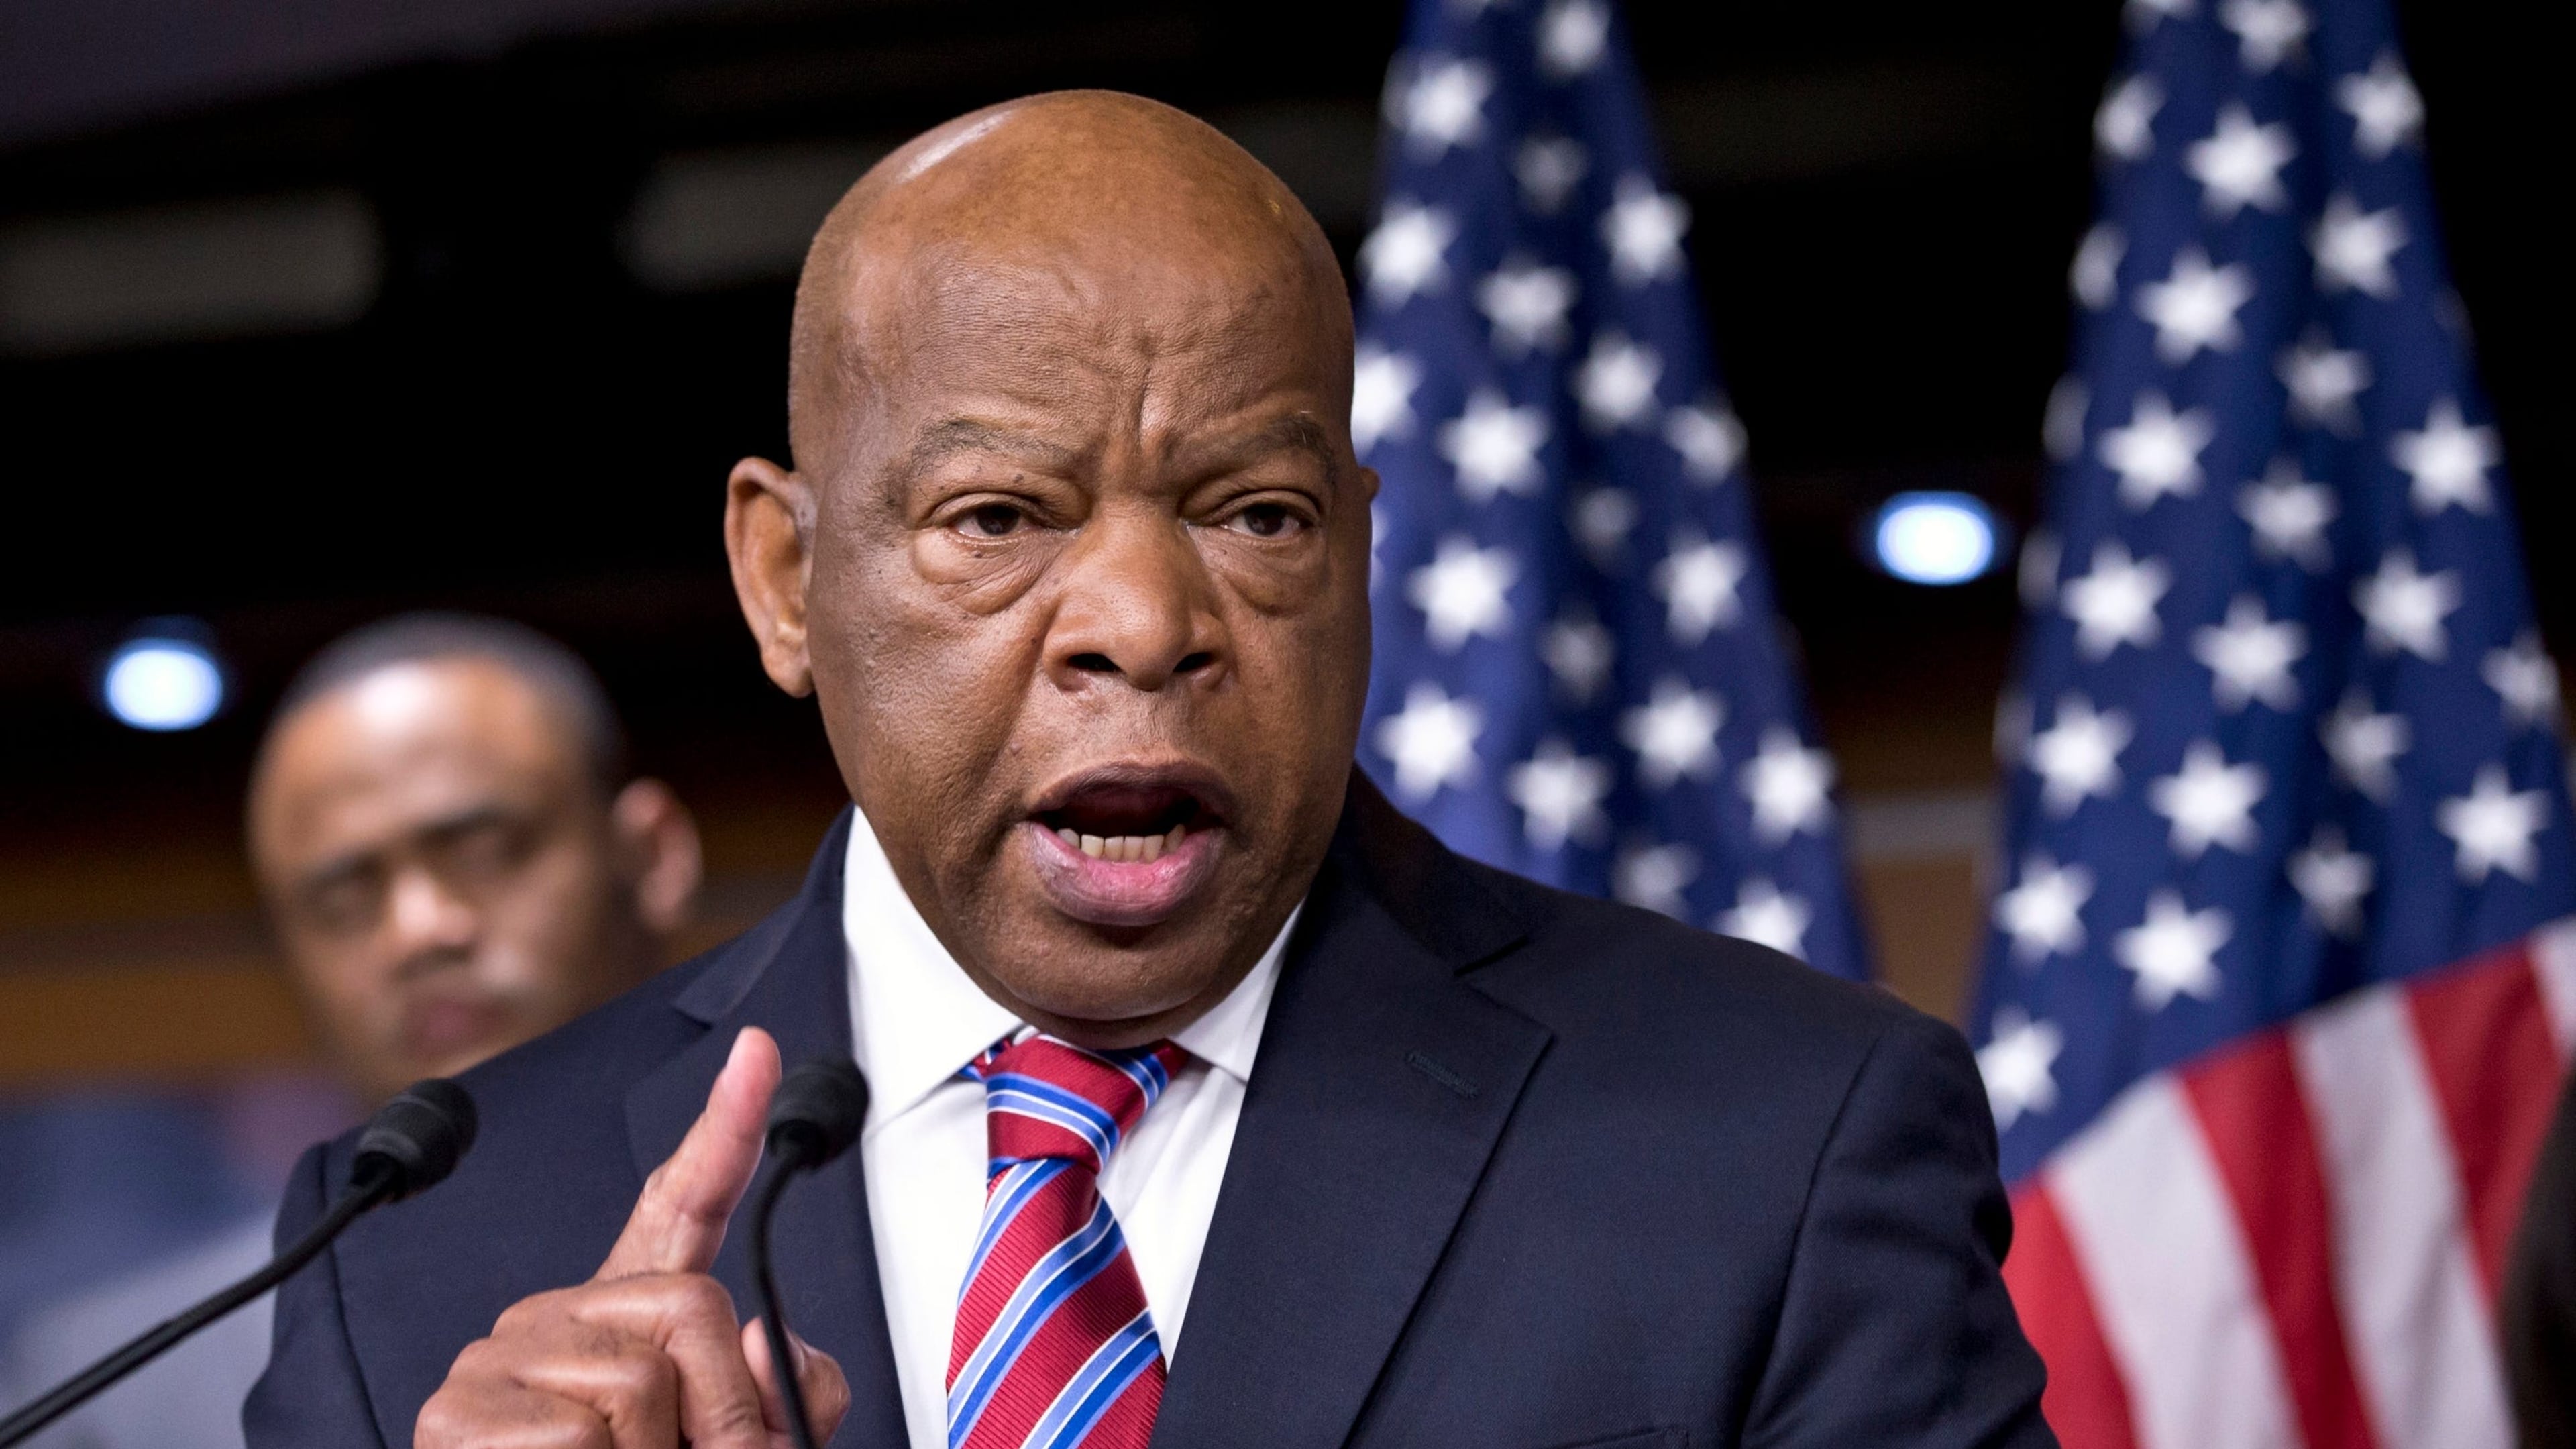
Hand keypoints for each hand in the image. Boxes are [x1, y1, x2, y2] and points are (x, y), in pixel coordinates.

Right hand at [416, 1028, 849, 1447]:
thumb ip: (783, 1396)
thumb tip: (760, 1333)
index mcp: (627, 1319)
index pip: (681, 1205)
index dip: (727, 1127)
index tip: (760, 1052)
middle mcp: (556, 1316)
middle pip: (690, 1307)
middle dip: (719, 1414)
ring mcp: (499, 1357)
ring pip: (638, 1383)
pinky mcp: (453, 1414)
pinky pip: (574, 1436)